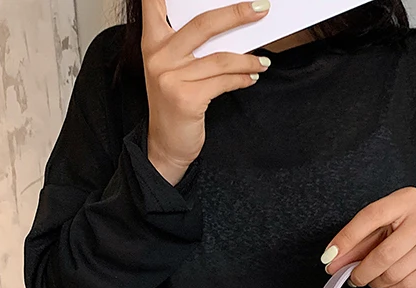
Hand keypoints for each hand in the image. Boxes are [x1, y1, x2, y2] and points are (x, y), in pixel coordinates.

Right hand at [141, 0, 271, 183]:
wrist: (166, 145)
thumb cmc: (174, 104)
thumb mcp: (174, 69)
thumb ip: (189, 45)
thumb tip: (228, 27)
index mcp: (153, 41)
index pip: (155, 2)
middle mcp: (158, 56)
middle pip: (203, 23)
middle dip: (236, 13)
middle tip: (261, 8)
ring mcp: (171, 77)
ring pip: (220, 58)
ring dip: (248, 59)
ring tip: (263, 62)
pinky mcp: (186, 98)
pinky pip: (223, 82)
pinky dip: (242, 79)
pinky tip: (252, 77)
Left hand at [321, 186, 415, 287]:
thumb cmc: (410, 221)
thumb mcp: (386, 220)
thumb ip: (359, 239)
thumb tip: (332, 260)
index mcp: (406, 201)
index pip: (371, 217)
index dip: (347, 238)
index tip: (330, 256)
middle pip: (383, 255)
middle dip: (361, 272)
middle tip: (353, 277)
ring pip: (394, 274)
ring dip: (376, 282)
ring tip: (372, 278)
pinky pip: (408, 285)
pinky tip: (387, 284)